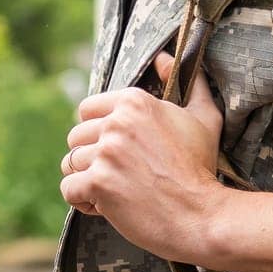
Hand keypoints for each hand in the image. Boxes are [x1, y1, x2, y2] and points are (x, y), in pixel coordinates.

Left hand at [59, 51, 225, 261]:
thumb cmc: (201, 168)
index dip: (98, 133)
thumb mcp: (204, 117)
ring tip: (114, 190)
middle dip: (91, 157)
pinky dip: (83, 201)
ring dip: (87, 180)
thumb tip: (163, 55)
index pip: (87, 110)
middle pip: (75, 137)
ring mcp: (106, 152)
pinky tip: (107, 206)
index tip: (118, 150)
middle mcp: (117, 122)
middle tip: (119, 174)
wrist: (201, 215)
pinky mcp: (98, 182)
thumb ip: (186, 82)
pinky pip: (69, 190)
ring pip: (69, 164)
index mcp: (135, 101)